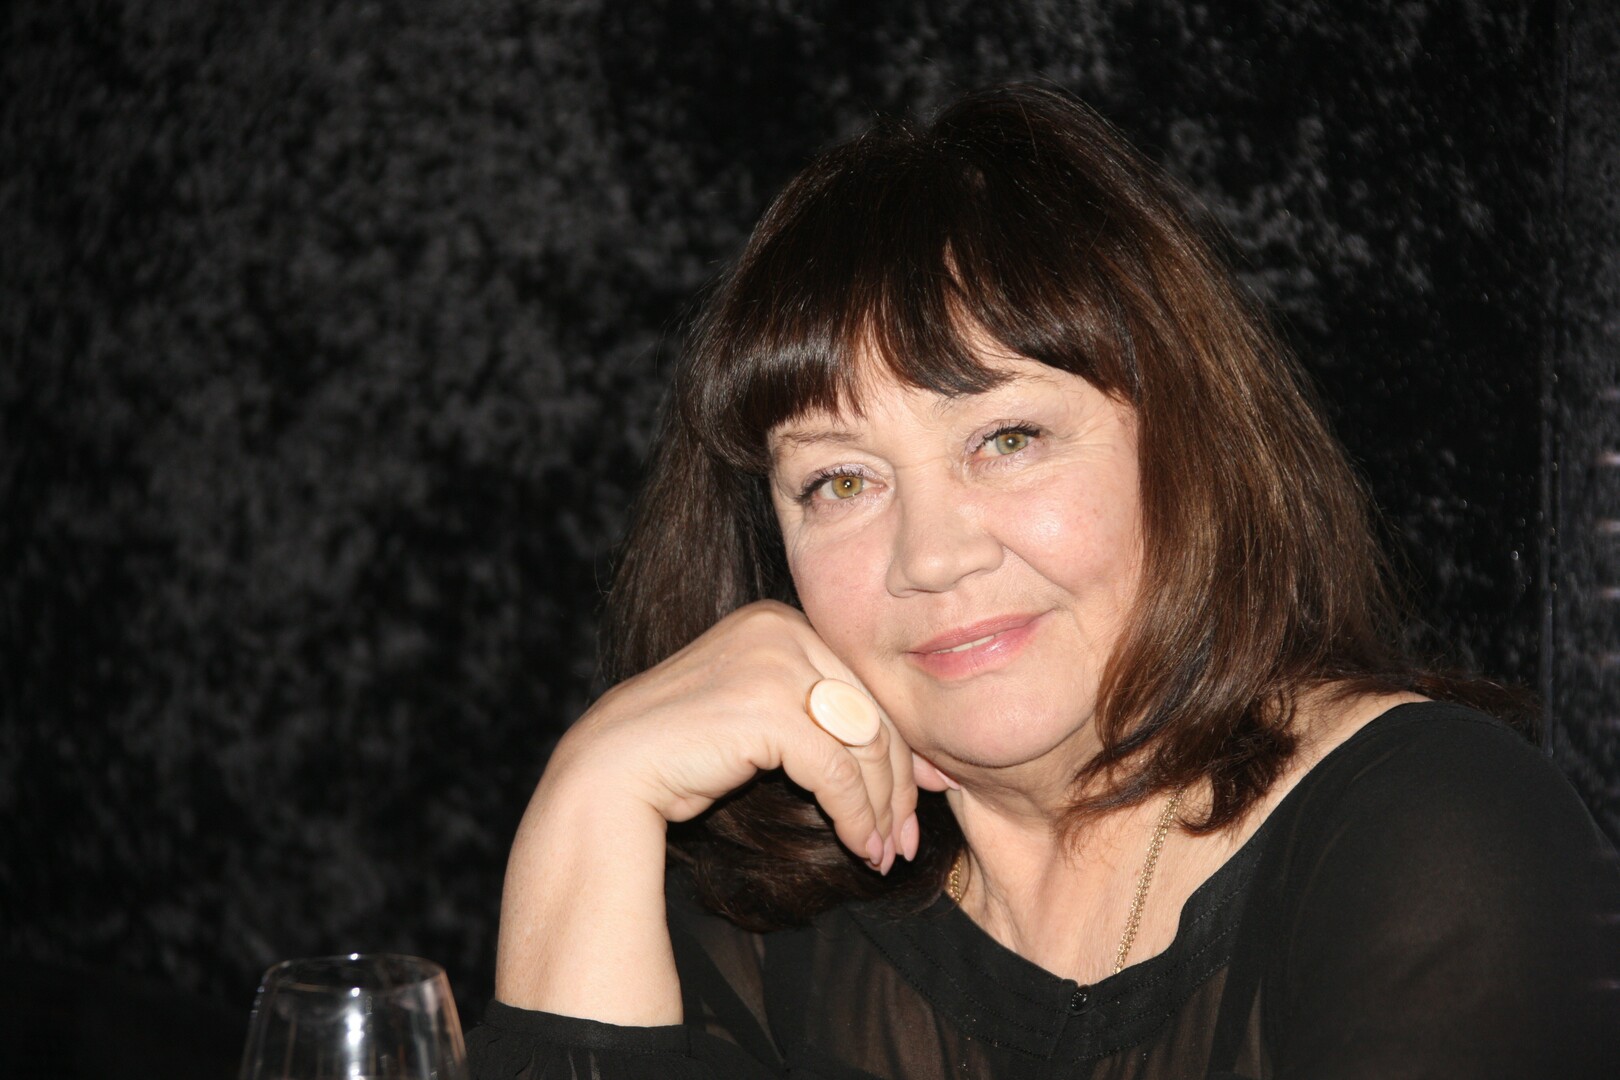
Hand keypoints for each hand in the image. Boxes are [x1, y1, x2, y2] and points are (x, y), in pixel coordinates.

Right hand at [549, 600, 919, 869]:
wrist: (610, 771)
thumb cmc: (683, 753)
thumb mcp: (760, 717)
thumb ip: (818, 718)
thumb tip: (900, 762)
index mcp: (780, 622)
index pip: (864, 686)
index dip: (900, 747)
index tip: (919, 797)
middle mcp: (781, 631)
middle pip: (873, 711)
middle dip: (898, 783)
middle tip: (908, 838)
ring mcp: (773, 665)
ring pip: (863, 743)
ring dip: (882, 808)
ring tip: (884, 852)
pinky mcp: (766, 708)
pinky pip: (837, 771)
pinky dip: (857, 815)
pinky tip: (860, 846)